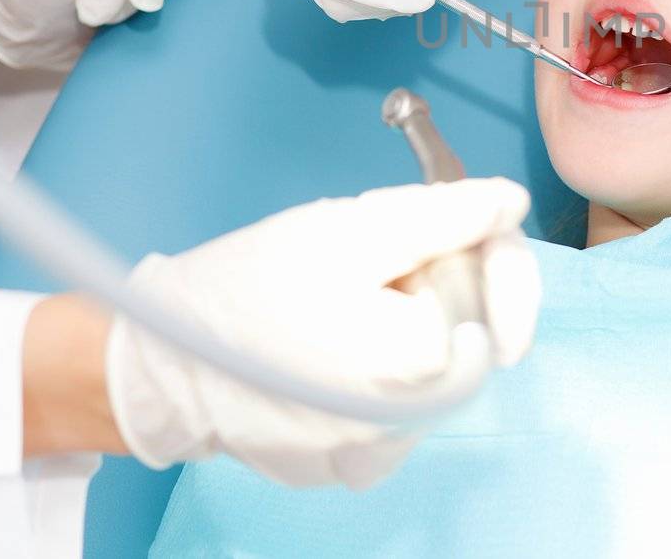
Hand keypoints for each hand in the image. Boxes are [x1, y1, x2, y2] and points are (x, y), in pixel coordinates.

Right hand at [104, 177, 540, 488]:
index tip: (469, 226)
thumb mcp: (353, 228)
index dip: (492, 253)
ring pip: (435, 373)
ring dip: (410, 327)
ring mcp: (377, 454)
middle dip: (444, 287)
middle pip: (473, 339)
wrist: (161, 356)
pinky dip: (380, 369)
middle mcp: (413, 425)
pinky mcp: (346, 468)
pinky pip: (394, 410)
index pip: (506, 303)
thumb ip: (446, 216)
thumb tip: (509, 203)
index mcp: (425, 363)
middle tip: (383, 262)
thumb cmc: (252, 285)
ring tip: (345, 302)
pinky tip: (335, 343)